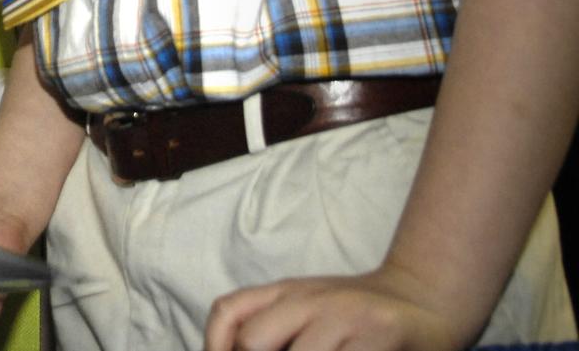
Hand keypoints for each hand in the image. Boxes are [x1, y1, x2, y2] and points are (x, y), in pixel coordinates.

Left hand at [204, 265, 466, 350]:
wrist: (424, 299)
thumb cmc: (356, 315)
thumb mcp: (308, 310)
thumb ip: (272, 326)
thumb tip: (233, 348)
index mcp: (285, 292)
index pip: (228, 310)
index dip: (214, 344)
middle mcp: (308, 300)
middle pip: (254, 340)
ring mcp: (342, 317)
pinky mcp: (377, 335)